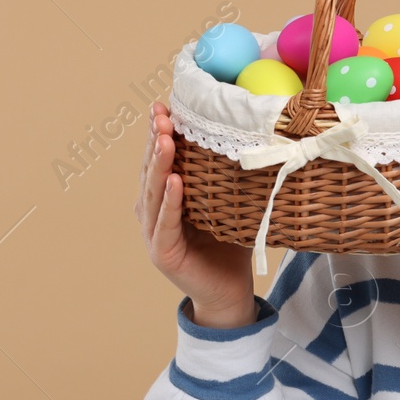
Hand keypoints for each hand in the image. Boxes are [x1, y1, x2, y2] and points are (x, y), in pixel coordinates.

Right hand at [136, 102, 257, 327]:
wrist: (230, 294)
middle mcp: (153, 215)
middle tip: (160, 113)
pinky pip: (166, 223)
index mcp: (164, 202)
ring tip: (165, 139)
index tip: (162, 106)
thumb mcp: (229, 207)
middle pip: (151, 172)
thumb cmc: (229, 248)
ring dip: (159, 165)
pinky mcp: (163, 254)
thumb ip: (227, 180)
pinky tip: (175, 182)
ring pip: (154, 194)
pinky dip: (171, 202)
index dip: (158, 135)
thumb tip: (248, 141)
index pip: (158, 162)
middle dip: (155, 141)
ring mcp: (154, 235)